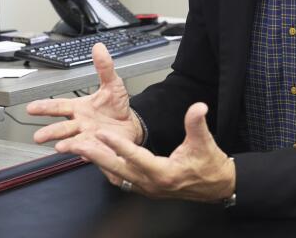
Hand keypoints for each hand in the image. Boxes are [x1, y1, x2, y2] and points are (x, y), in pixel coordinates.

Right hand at [26, 43, 142, 151]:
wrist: (131, 123)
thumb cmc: (116, 106)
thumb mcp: (112, 84)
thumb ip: (104, 67)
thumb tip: (99, 48)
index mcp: (79, 108)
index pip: (59, 106)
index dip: (44, 107)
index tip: (30, 108)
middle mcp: (80, 124)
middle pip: (62, 128)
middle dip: (50, 132)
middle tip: (38, 136)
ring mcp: (88, 137)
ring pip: (74, 142)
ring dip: (67, 145)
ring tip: (59, 147)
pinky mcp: (100, 148)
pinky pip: (93, 152)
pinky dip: (88, 153)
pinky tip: (83, 154)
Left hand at [67, 102, 235, 202]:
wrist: (216, 186)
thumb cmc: (210, 166)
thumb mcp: (205, 143)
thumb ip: (197, 124)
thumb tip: (198, 107)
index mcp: (165, 173)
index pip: (136, 157)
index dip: (118, 145)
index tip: (102, 134)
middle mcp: (152, 184)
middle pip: (118, 170)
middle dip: (97, 157)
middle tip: (79, 145)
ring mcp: (147, 188)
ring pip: (117, 176)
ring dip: (100, 163)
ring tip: (82, 149)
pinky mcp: (146, 188)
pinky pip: (122, 179)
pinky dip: (110, 168)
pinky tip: (100, 159)